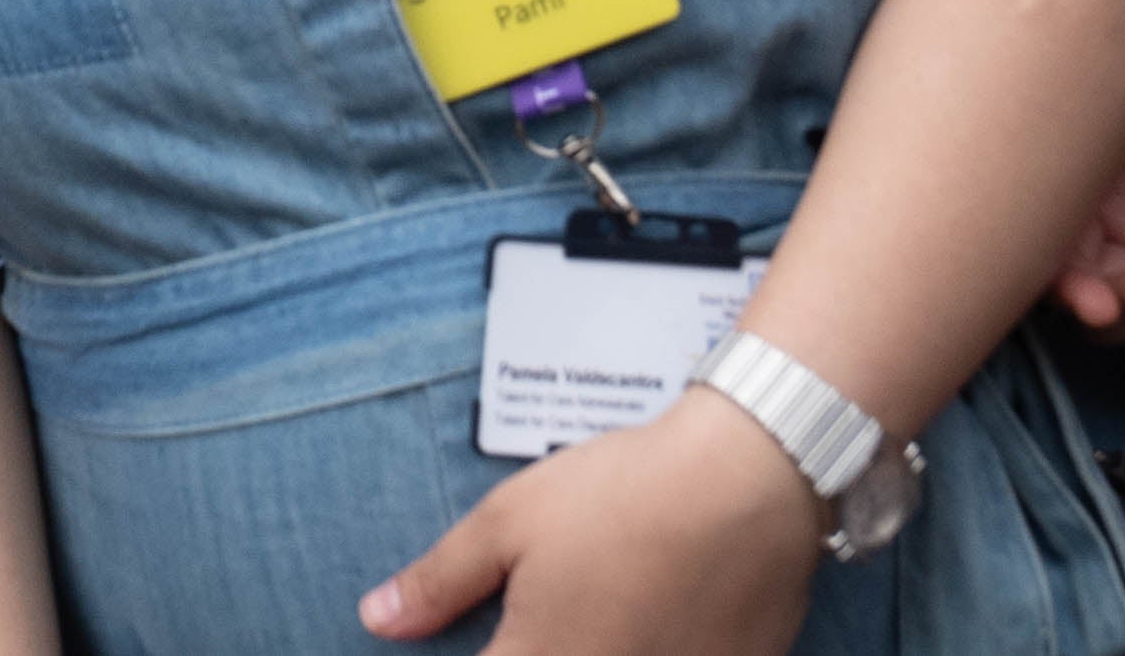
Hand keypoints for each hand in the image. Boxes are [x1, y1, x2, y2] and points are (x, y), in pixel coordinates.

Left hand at [360, 391, 819, 655]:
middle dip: (525, 648)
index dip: (465, 655)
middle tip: (535, 617)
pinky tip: (648, 620)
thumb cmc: (620, 496)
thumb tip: (376, 620)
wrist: (748, 484)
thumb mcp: (507, 524)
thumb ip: (439, 583)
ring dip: (584, 647)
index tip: (480, 638)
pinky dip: (645, 650)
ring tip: (591, 612)